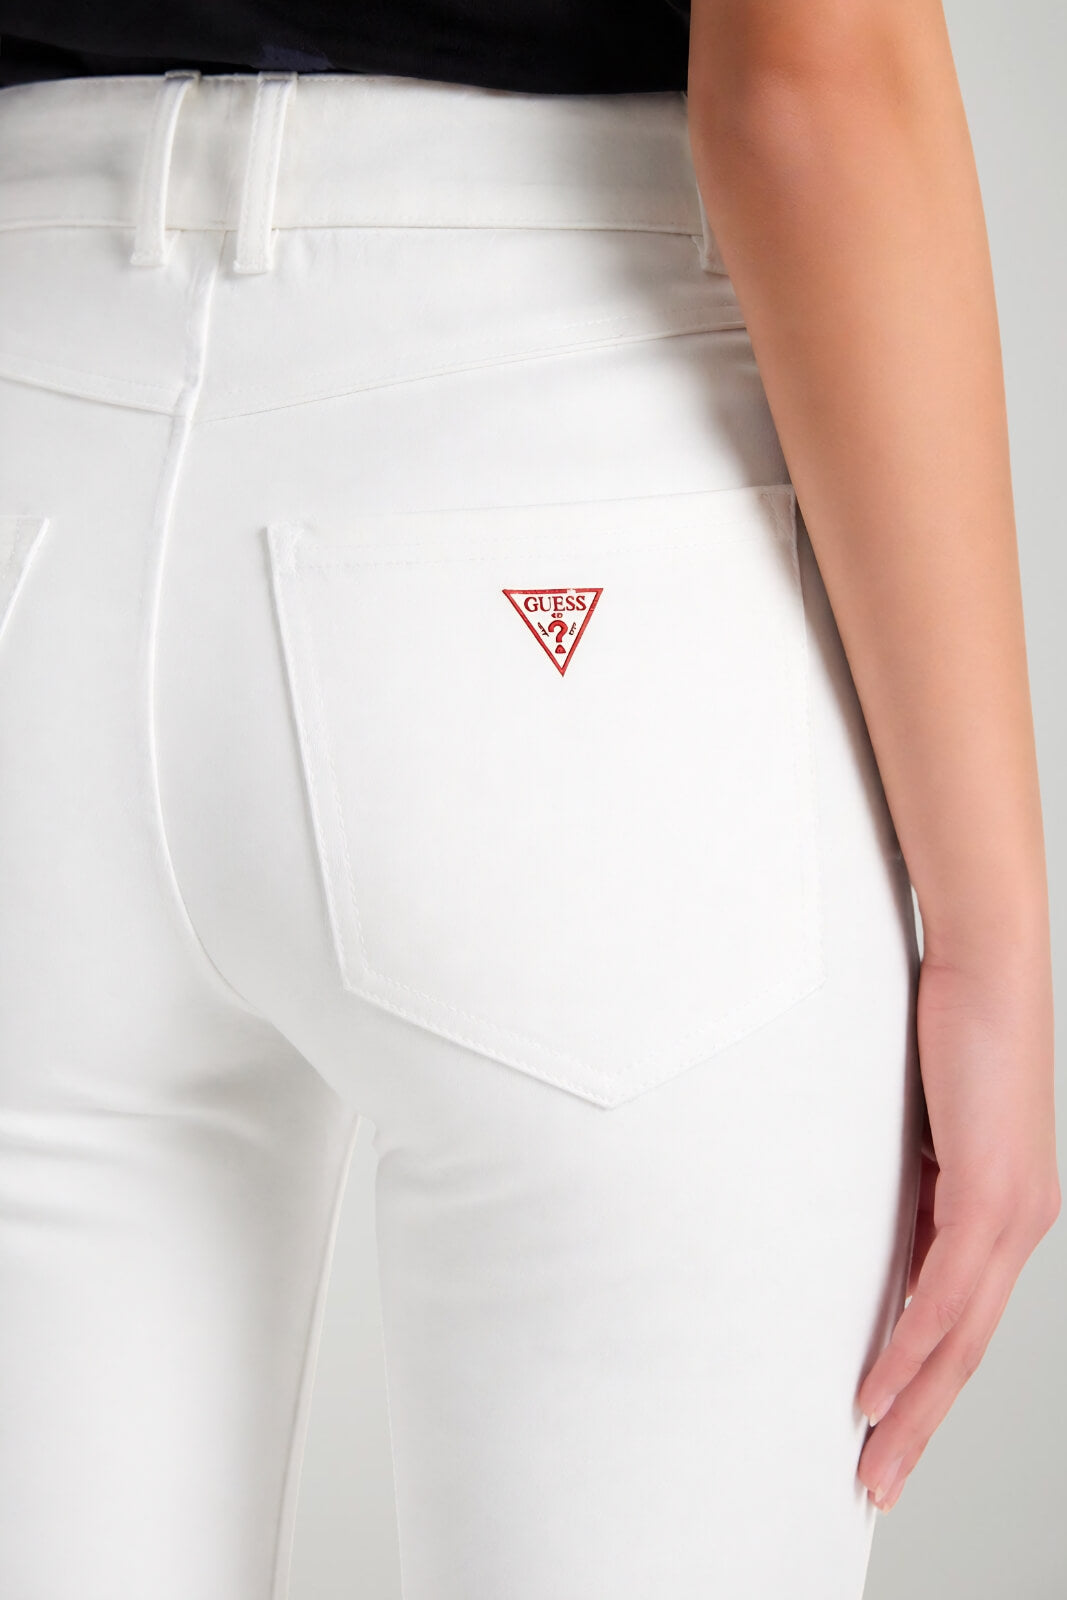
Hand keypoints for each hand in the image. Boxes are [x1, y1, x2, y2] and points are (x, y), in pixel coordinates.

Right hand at [855, 946, 1059, 1511]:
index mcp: (1003, 1211)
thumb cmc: (954, 1024)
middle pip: (967, 1351)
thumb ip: (904, 1178)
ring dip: (913, 1407)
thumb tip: (863, 1219)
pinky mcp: (994, 1195)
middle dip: (921, 1425)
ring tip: (873, 1457)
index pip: (961, 1319)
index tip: (884, 1427)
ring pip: (961, 1339)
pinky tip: (878, 1389)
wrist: (988, 963)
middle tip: (879, 1482)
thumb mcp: (920, 1121)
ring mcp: (1014, 1214)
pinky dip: (910, 1349)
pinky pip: (945, 1293)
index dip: (925, 1384)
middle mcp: (1021, 1225)